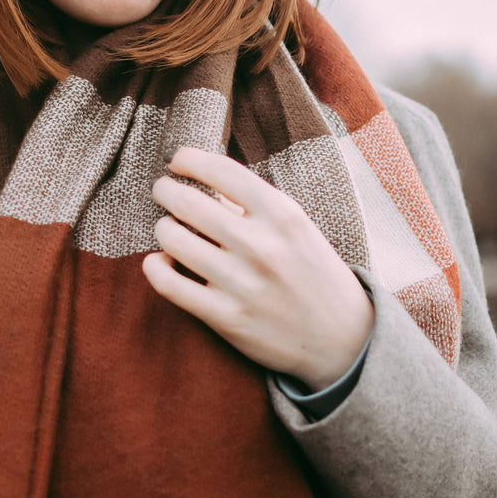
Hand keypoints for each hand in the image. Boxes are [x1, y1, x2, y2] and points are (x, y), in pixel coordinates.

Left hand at [142, 146, 373, 391]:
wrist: (341, 338)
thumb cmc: (313, 273)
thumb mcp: (295, 228)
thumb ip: (252, 205)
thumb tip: (201, 181)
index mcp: (282, 214)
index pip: (220, 170)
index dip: (188, 159)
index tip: (177, 161)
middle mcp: (261, 245)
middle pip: (186, 201)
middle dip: (165, 191)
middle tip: (164, 192)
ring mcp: (242, 283)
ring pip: (171, 238)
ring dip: (163, 229)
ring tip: (170, 230)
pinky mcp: (226, 317)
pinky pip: (168, 283)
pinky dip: (155, 267)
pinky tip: (161, 261)